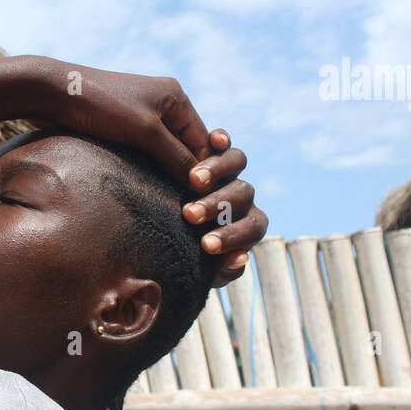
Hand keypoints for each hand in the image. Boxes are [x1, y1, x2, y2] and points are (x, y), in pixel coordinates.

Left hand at [29, 58, 267, 284]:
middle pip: (188, 148)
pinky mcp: (123, 128)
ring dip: (169, 175)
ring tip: (172, 202)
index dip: (208, 170)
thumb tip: (203, 184)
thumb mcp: (145, 132)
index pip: (205, 141)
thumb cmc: (102, 106)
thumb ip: (175, 156)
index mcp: (176, 98)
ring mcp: (143, 116)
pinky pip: (146, 153)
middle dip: (189, 174)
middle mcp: (163, 104)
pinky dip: (150, 170)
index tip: (207, 198)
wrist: (54, 92)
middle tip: (192, 205)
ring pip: (166, 153)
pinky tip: (147, 191)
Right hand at [181, 129, 266, 286]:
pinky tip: (214, 140)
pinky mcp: (212, 152)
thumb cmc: (181, 254)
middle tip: (190, 215)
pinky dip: (221, 140)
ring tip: (194, 179)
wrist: (158, 230)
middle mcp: (241, 196)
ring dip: (218, 171)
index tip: (205, 245)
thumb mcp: (198, 268)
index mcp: (245, 224)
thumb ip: (220, 269)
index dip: (233, 236)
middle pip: (243, 194)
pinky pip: (224, 143)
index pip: (252, 227)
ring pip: (238, 162)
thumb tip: (239, 258)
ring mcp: (228, 171)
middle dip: (218, 205)